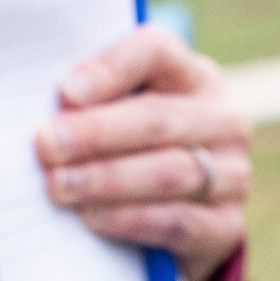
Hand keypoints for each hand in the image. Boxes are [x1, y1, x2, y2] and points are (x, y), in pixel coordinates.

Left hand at [35, 26, 251, 280]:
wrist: (180, 222)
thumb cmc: (132, 153)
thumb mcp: (120, 116)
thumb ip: (92, 106)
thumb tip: (47, 115)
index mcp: (193, 77)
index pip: (157, 53)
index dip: (112, 69)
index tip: (67, 92)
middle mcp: (222, 120)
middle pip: (158, 119)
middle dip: (96, 134)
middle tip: (47, 146)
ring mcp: (232, 174)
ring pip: (168, 173)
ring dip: (105, 180)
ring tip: (58, 186)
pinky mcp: (226, 227)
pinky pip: (177, 222)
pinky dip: (128, 220)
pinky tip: (90, 219)